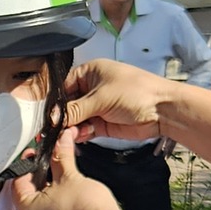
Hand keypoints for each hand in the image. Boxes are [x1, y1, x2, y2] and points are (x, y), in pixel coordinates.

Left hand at [13, 131, 127, 209]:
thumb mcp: (69, 175)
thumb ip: (61, 156)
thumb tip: (60, 141)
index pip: (18, 180)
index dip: (28, 162)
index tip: (36, 153)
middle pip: (28, 191)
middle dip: (39, 173)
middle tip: (49, 159)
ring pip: (39, 201)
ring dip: (48, 185)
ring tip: (59, 171)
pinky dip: (54, 199)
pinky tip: (65, 188)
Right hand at [60, 59, 184, 142]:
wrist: (163, 110)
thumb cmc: (135, 93)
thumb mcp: (101, 98)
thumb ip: (75, 110)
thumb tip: (52, 119)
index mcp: (90, 72)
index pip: (63, 86)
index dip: (55, 101)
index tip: (47, 115)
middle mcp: (91, 89)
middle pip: (67, 105)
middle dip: (62, 118)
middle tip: (53, 130)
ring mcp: (97, 107)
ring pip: (75, 119)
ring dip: (71, 128)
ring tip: (69, 134)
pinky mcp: (103, 124)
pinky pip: (85, 129)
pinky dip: (81, 134)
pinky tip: (79, 137)